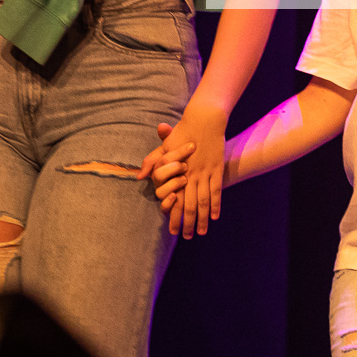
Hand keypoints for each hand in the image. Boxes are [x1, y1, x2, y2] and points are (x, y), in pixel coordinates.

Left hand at [142, 108, 227, 238]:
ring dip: (203, 219)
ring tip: (202, 232)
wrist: (204, 120)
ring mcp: (205, 172)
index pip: (173, 199)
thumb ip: (151, 161)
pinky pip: (216, 190)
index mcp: (176, 171)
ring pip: (204, 201)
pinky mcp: (217, 168)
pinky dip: (216, 205)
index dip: (173, 216)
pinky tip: (215, 216)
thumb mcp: (165, 146)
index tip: (172, 230)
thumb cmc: (183, 132)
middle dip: (187, 223)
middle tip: (186, 237)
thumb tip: (139, 176)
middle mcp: (190, 175)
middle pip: (189, 205)